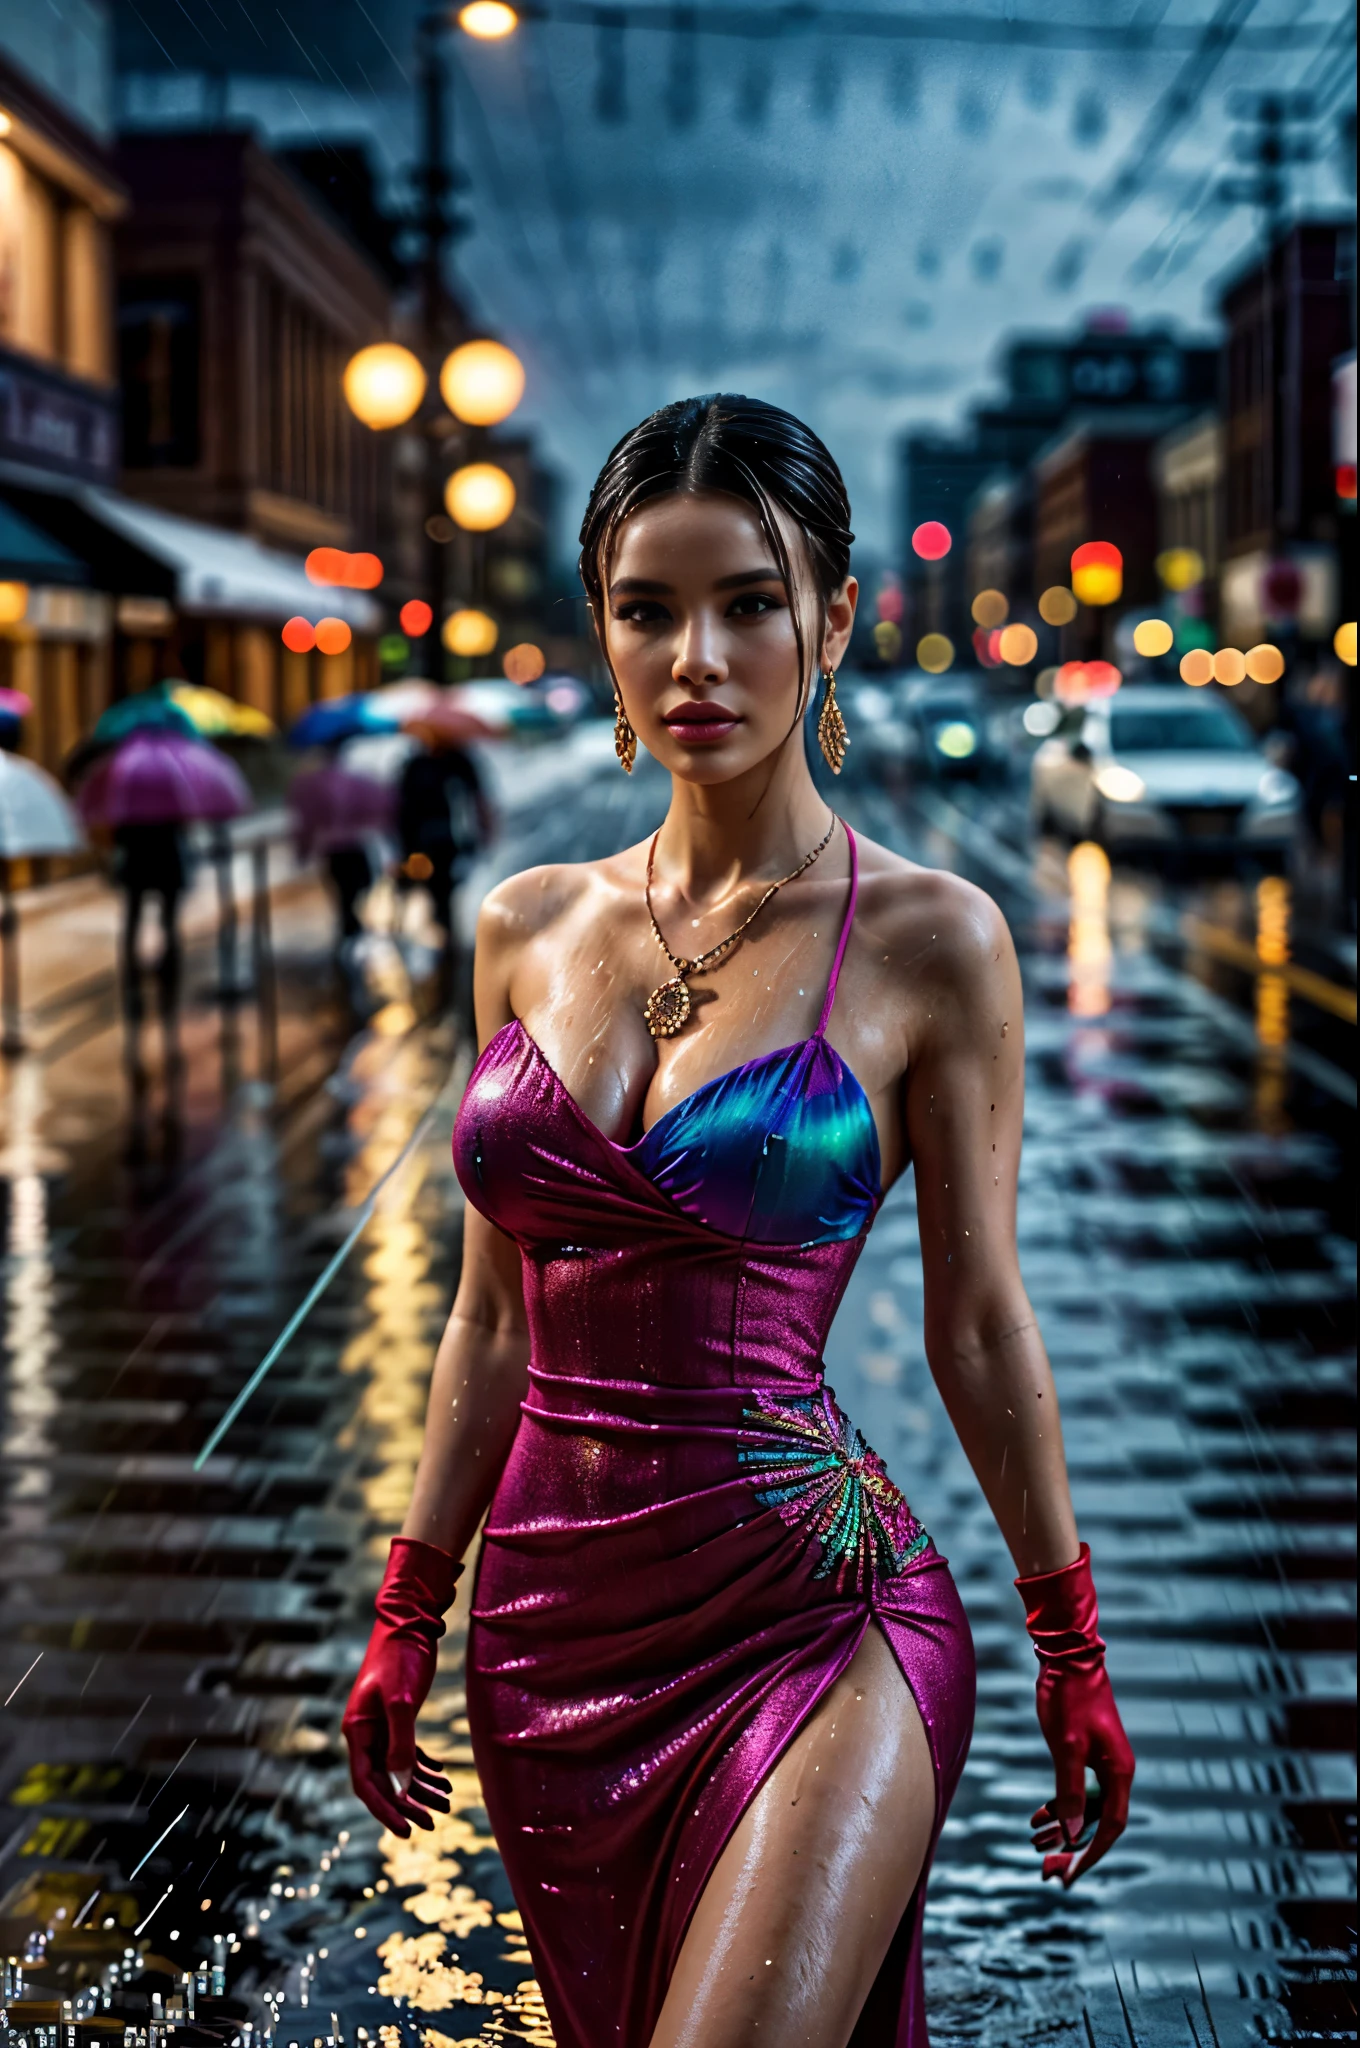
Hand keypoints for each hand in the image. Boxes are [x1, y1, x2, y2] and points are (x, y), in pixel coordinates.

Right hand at [342, 1538, 461, 1837]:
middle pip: (382, 1781)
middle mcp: (366, 1732)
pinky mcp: (399, 1717)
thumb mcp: (402, 1699)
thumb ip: (400, 1739)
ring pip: (397, 1769)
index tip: (406, 1831)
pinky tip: (442, 1779)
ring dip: (419, 1789)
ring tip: (445, 1805)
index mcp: (358, 1730)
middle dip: (406, 1804)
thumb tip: (399, 1781)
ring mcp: (382, 1725)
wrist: (409, 1621)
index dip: (385, 1809)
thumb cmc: (401, 1655)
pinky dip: (424, 1767)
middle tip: (431, 1824)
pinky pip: (408, 1752)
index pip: (366, 1783)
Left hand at [1016, 1542, 1133, 1887]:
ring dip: (1062, 1830)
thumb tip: (1070, 1835)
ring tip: (1036, 1846)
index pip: (1110, 1827)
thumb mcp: (1067, 1746)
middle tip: (1046, 1871)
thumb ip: (1069, 1790)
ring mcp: (1102, 1763)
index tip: (1069, 1877)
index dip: (1090, 1855)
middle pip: (1097, 1823)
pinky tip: (1038, 1817)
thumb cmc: (1069, 1697)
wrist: (1067, 1657)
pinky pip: (1076, 1791)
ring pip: (1084, 1809)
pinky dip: (1058, 1807)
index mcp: (1119, 1772)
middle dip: (1072, 1849)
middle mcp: (1116, 1772)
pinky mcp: (1086, 1753)